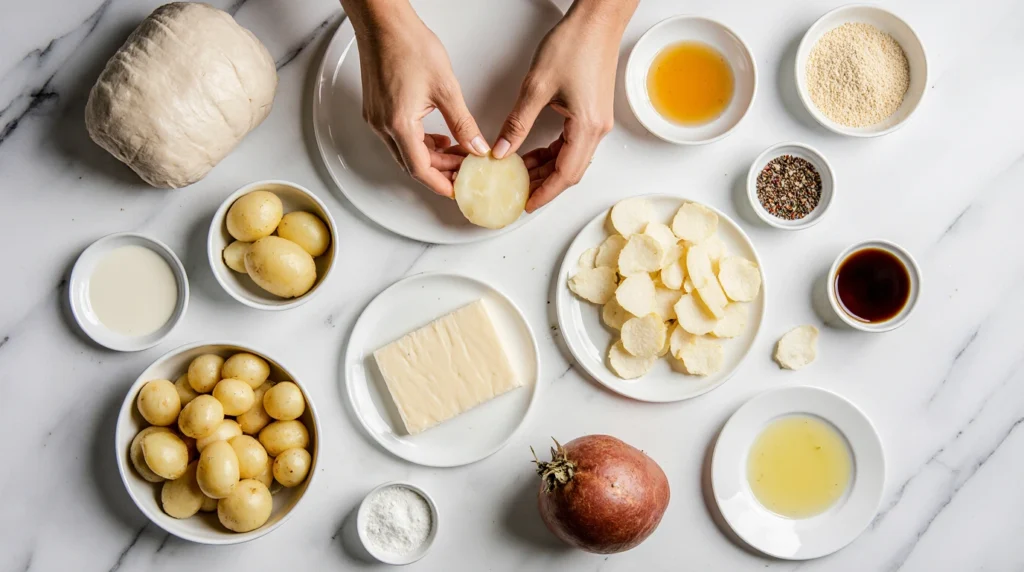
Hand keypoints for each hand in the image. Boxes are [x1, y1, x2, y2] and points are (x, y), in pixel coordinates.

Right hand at [346, 0, 488, 196]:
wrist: (383, 22)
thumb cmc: (409, 46)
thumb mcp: (446, 88)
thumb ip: (463, 123)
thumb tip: (476, 147)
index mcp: (399, 124)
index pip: (420, 169)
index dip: (441, 183)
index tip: (458, 190)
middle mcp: (382, 126)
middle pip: (412, 164)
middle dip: (440, 171)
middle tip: (465, 170)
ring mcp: (376, 118)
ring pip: (405, 151)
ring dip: (431, 157)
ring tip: (457, 153)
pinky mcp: (376, 109)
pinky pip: (398, 137)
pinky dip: (419, 143)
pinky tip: (438, 136)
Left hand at [492, 2, 634, 211]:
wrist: (598, 19)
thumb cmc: (574, 44)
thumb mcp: (537, 87)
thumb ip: (518, 123)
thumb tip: (502, 151)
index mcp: (587, 127)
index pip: (565, 174)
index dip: (545, 193)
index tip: (526, 204)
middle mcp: (597, 129)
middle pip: (570, 171)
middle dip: (544, 184)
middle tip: (518, 193)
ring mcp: (597, 121)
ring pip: (571, 158)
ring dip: (547, 168)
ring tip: (520, 174)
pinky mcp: (593, 112)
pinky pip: (573, 143)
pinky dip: (553, 152)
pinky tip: (534, 152)